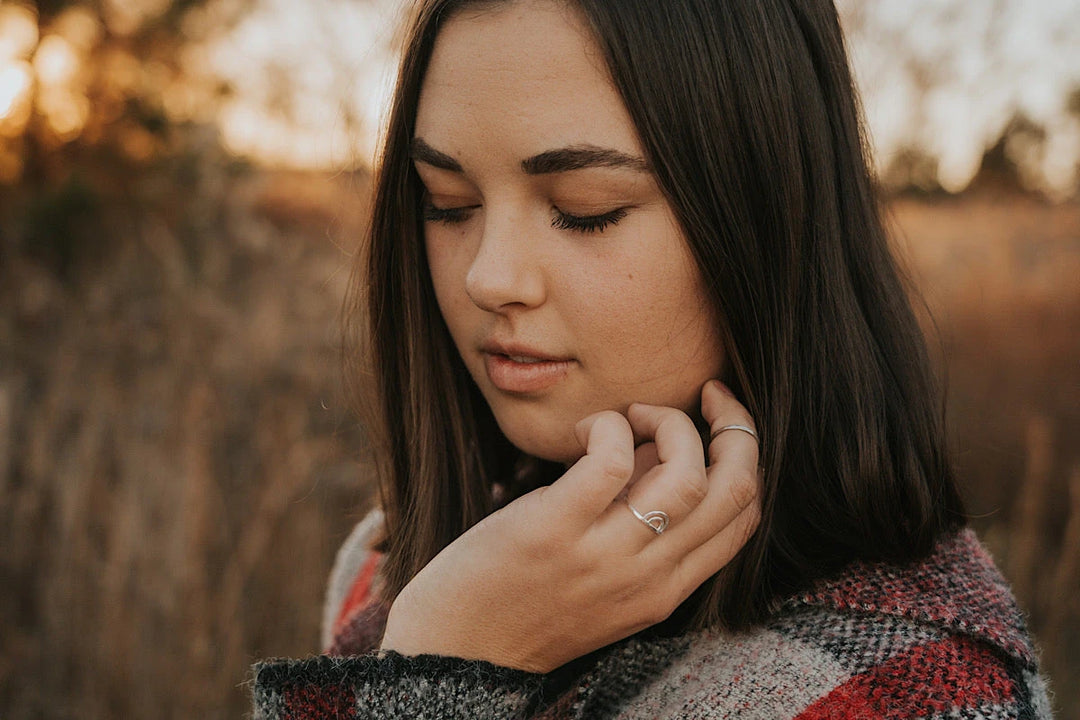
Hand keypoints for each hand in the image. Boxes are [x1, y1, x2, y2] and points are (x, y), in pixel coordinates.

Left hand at [378, 380, 760, 672]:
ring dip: (670, 422)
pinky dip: (609, 426)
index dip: (746, 455)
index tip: (720, 419)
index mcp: (666, 590)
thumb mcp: (604, 576)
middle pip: (735, 491)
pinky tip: (586, 430)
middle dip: (736, 427)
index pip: (744, 517)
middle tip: (705, 396)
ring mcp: (603, 557)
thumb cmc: (524, 602)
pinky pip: (611, 459)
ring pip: (687, 473)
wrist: (458, 651)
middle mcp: (648, 579)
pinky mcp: (553, 531)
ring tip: (631, 416)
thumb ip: (641, 519)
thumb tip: (660, 445)